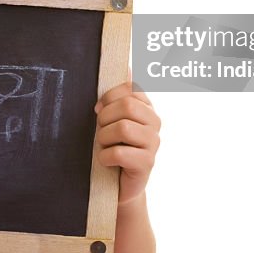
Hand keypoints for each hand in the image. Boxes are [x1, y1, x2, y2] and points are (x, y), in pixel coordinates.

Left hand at [95, 82, 160, 203]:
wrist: (117, 185)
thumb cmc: (113, 146)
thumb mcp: (113, 118)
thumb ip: (120, 95)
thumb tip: (127, 67)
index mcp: (147, 107)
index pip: (130, 88)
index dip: (109, 97)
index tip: (98, 110)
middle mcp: (155, 122)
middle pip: (127, 106)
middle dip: (105, 118)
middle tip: (100, 131)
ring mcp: (154, 143)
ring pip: (123, 128)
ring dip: (104, 138)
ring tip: (104, 146)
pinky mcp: (147, 163)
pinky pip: (120, 153)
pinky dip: (105, 157)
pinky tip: (106, 161)